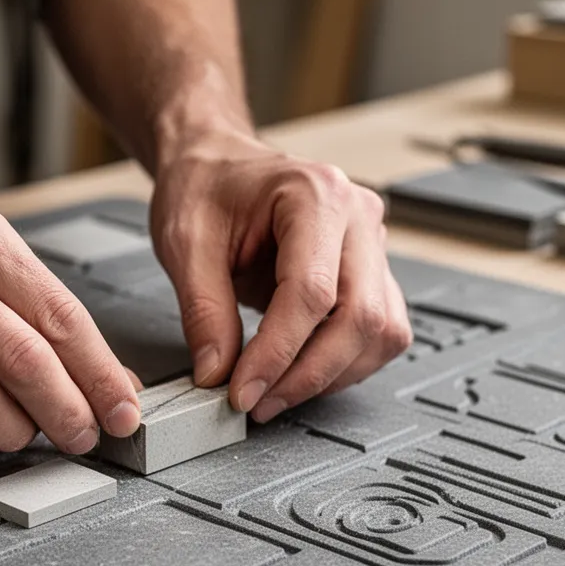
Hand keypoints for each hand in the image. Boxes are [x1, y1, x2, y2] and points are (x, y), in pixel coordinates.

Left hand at [151, 130, 411, 422]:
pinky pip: (378, 332)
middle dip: (308, 374)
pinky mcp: (372, 273)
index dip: (278, 353)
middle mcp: (357, 217)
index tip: (242, 390)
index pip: (313, 293)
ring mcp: (372, 245)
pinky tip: (298, 371)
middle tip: (258, 401)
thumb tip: (218, 373)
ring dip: (330, 375)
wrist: (218, 164)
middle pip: (361, 318)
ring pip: (380, 332)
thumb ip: (203, 311)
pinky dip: (342, 364)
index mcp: (315, 195)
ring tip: (274, 391)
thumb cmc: (205, 187)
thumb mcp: (184, 242)